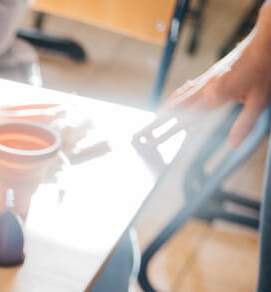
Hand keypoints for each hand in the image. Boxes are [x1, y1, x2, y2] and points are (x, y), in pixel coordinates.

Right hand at [161, 12, 270, 145]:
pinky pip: (187, 89)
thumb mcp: (260, 100)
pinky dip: (175, 99)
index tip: (152, 140)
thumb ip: (245, 123)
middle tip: (140, 134)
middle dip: (156, 123)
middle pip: (175, 108)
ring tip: (152, 121)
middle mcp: (205, 87)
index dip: (167, 131)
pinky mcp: (209, 74)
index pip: (185, 118)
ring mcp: (206, 79)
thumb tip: (233, 144)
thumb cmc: (264, 68)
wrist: (265, 41)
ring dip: (164, 111)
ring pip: (179, 97)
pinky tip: (174, 102)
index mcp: (215, 95)